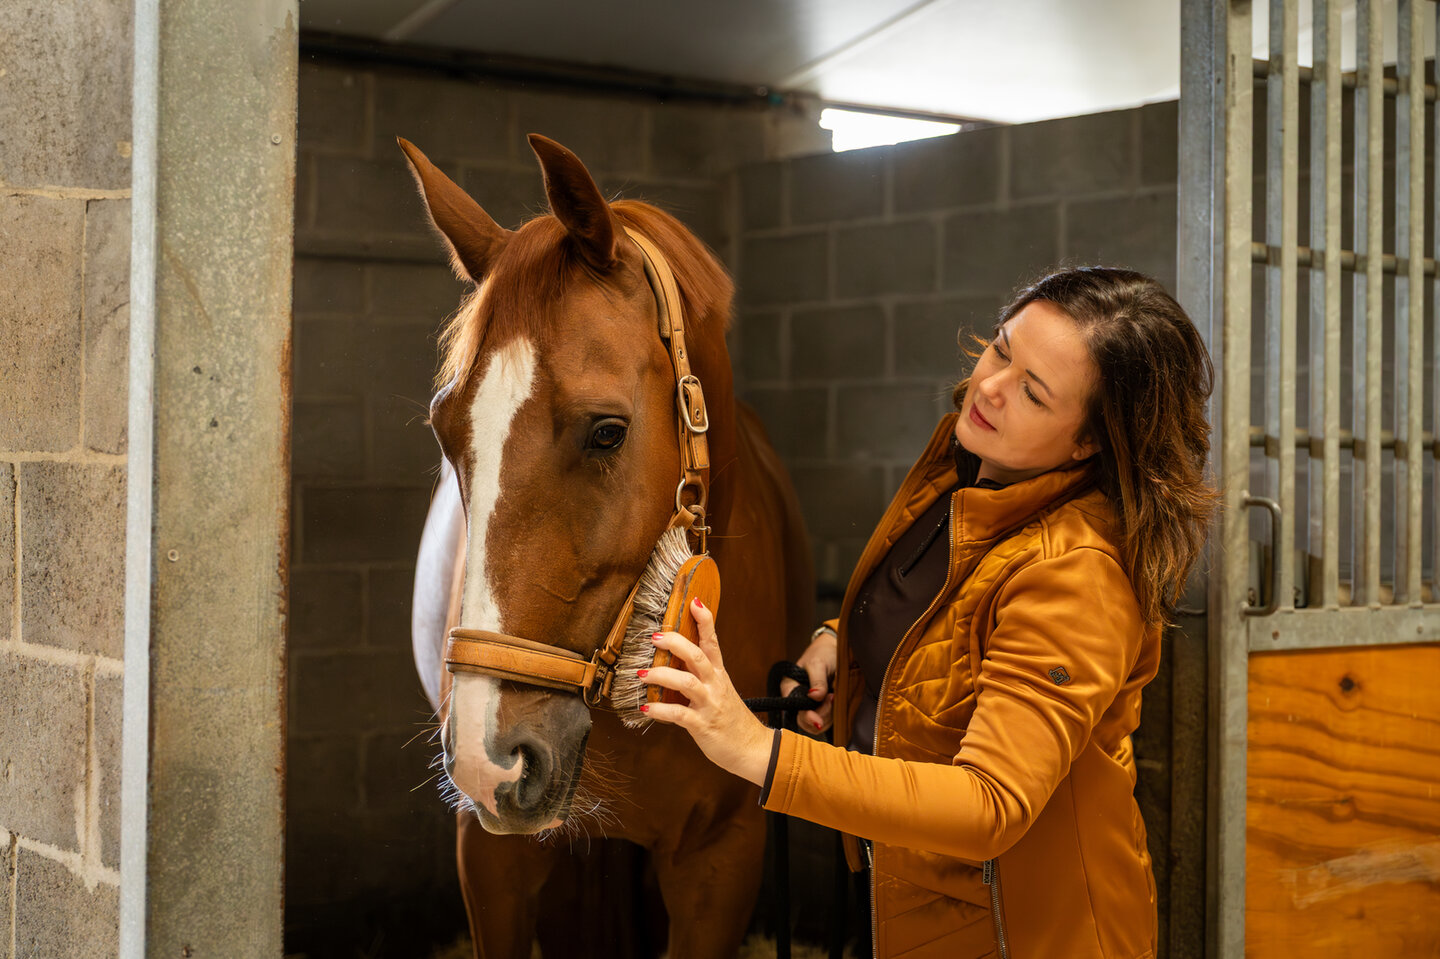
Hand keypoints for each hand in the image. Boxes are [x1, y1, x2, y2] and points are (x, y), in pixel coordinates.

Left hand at [638, 598, 773, 785]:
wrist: (752, 750)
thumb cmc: (731, 720)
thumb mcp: (720, 692)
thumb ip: (701, 677)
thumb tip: (674, 662)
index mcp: (719, 674)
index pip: (713, 642)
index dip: (705, 621)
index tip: (694, 601)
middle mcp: (715, 685)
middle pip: (697, 656)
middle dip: (676, 643)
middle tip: (654, 636)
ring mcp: (709, 704)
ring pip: (687, 682)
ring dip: (661, 675)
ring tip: (641, 674)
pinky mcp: (702, 725)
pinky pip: (679, 715)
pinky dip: (660, 710)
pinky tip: (645, 709)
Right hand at [779, 628, 836, 733]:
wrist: (834, 651)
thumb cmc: (823, 654)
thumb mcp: (819, 663)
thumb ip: (817, 680)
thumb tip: (815, 696)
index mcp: (790, 688)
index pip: (795, 710)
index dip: (808, 716)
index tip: (821, 715)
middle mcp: (797, 700)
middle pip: (805, 721)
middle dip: (821, 715)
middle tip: (832, 697)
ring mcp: (809, 706)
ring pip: (816, 724)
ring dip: (828, 715)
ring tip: (834, 696)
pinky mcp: (821, 709)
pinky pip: (825, 721)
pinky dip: (833, 715)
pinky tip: (836, 700)